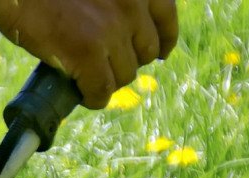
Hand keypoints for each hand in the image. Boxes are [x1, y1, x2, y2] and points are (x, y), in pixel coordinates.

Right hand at [0, 0, 177, 108]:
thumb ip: (113, 2)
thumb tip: (125, 36)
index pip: (166, 15)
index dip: (165, 39)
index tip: (161, 52)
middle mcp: (131, 2)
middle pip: (146, 51)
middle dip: (128, 63)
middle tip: (107, 68)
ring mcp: (113, 28)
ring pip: (124, 75)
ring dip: (108, 82)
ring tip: (87, 80)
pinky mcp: (89, 52)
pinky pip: (101, 91)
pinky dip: (92, 98)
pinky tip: (82, 95)